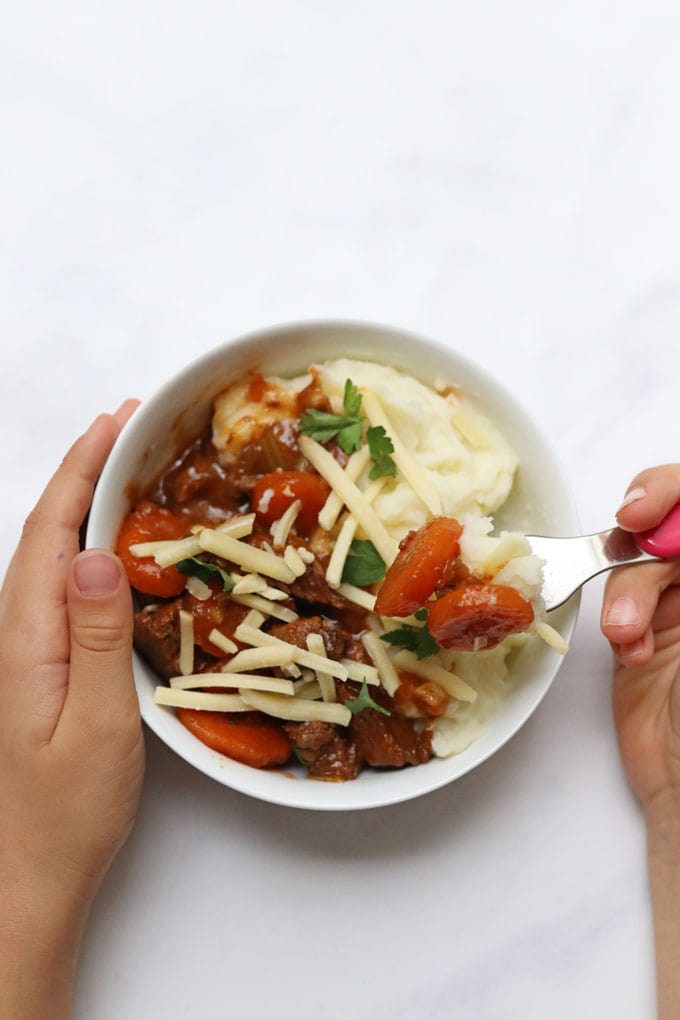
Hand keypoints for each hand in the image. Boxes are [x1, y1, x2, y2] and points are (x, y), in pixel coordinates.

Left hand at [0, 402, 144, 1019]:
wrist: (28, 874)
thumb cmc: (63, 813)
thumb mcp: (94, 726)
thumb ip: (95, 639)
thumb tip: (97, 555)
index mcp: (26, 636)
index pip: (50, 531)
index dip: (81, 470)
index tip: (115, 423)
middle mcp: (18, 631)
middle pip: (47, 530)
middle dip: (84, 470)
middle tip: (130, 428)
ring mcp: (27, 647)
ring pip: (53, 553)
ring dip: (85, 501)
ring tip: (126, 467)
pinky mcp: (42, 664)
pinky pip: (64, 584)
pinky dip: (88, 544)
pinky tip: (115, 544)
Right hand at [601, 466, 679, 1019]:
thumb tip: (678, 531)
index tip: (650, 512)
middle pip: (678, 512)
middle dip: (655, 509)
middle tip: (631, 521)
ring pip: (642, 553)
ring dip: (631, 585)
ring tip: (628, 632)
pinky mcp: (644, 630)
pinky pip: (619, 597)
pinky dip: (620, 617)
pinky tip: (631, 649)